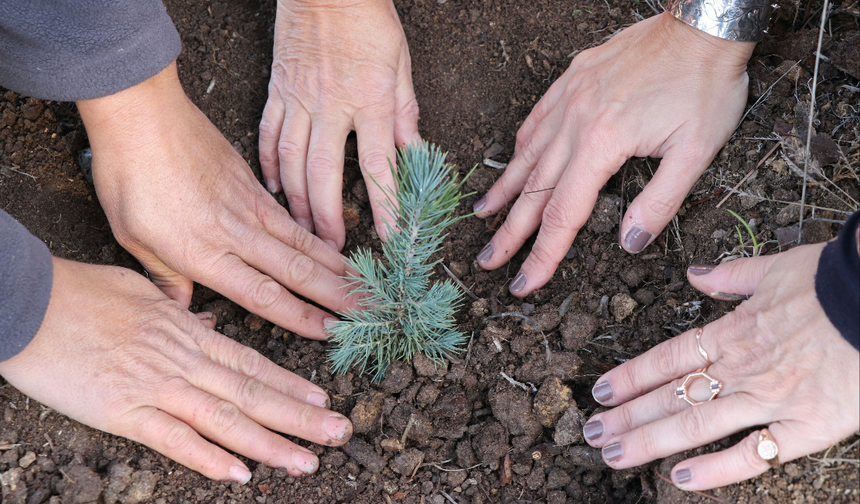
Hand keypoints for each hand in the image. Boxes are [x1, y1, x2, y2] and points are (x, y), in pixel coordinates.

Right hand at [0, 258, 351, 480]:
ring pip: (225, 419)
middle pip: (253, 394)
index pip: (252, 365)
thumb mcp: (143, 293)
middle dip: (300, 417)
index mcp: (188, 333)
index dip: (292, 385)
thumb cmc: (83, 293)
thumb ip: (180, 314)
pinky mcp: (122, 411)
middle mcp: (183, 361)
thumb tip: (207, 325)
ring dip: (269, 443)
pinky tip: (238, 473)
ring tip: (305, 461)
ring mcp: (155, 386)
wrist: (30, 301)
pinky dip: (207, 457)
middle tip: (340, 433)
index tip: (324, 401)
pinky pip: (172, 438)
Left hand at [77, 62, 357, 339]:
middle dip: (335, 295)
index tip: (331, 332)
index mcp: (203, 253)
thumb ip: (165, 279)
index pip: (263, 295)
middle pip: (294, 271)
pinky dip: (317, 236)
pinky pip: (292, 218)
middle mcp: (235, 234)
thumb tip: (184, 313)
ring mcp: (248, 206)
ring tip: (363, 283)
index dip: (300, 317)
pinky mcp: (253, 184)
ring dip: (335, 267)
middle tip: (369, 310)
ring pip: (301, 243)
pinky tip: (333, 247)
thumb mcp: (132, 237)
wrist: (143, 112)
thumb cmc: (129, 176)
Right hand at [259, 0, 419, 247]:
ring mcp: (300, 100)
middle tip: (331, 246)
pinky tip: (273, 189)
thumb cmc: (369, 20)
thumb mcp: (401, 65)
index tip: (390, 237)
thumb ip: (405, 113)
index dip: (386, 204)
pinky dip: (268, 165)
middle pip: (326, 172)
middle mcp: (333, 106)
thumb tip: (414, 153)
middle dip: (327, 215)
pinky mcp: (278, 90)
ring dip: (296, 200)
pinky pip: (268, 134)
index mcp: (371, 101)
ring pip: (292, 160)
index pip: (379, 164)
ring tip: (301, 230)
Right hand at [474, 13, 754, 296]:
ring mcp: (569, 98)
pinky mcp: (572, 79)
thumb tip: (629, 244)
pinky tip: (511, 161)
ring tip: (482, 216)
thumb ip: (660, 201)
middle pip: (534, 190)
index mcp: (602, 144)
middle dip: (510, 232)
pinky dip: (521, 146)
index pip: (562, 214)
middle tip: (488, 261)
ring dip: (504, 191)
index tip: (523, 283)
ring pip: (527, 154)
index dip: (542, 254)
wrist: (703, 24)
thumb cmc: (705, 85)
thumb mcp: (697, 150)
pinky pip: (536, 119)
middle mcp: (575, 122)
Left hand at [580, 244, 859, 489]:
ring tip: (613, 455)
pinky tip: (680, 479)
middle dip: (628, 416)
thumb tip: (694, 273)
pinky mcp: (808, 426)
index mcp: (733, 332)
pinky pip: (755, 454)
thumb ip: (730, 275)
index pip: (667, 359)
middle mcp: (742, 368)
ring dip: (650, 441)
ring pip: (696, 425)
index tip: (600, 392)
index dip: (630, 377)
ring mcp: (772, 399)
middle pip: (671, 396)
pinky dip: (717, 468)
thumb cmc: (835, 281)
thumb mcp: (775, 268)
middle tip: (592, 433)